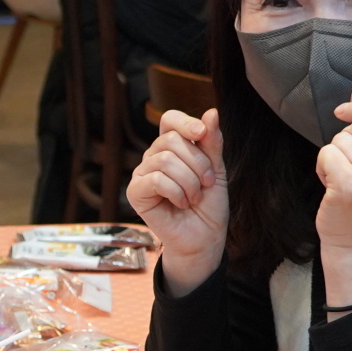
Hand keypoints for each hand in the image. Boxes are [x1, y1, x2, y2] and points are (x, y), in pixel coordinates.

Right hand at [124, 107, 230, 294]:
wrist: (204, 238)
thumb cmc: (209, 205)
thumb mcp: (216, 170)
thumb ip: (212, 142)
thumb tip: (211, 112)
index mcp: (172, 148)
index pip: (169, 119)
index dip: (185, 122)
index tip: (202, 134)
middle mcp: (154, 157)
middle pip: (171, 139)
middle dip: (198, 162)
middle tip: (206, 183)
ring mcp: (142, 174)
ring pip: (166, 160)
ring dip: (190, 181)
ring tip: (195, 197)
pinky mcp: (135, 192)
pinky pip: (156, 179)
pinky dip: (177, 192)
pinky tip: (181, 203)